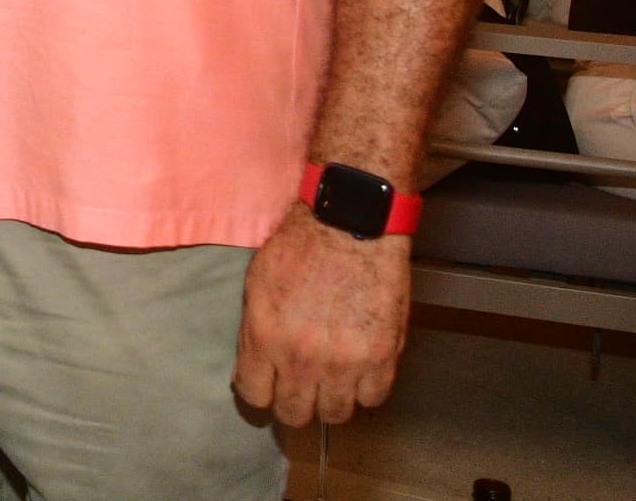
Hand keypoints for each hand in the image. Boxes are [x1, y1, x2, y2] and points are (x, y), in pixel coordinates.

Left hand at [231, 205, 411, 426]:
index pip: (255, 396)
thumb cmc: (300, 246)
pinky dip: (366, 391)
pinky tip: (360, 373)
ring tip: (331, 381)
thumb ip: (254, 332)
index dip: (260, 393)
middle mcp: (303, 357)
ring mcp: (345, 361)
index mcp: (266, 337)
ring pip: (335, 414)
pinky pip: (373, 399)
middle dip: (294, 403)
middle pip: (294, 413)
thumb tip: (253, 368)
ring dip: (331, 401)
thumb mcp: (257, 284)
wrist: (349, 222)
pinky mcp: (382, 356)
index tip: (268, 385)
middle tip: (301, 387)